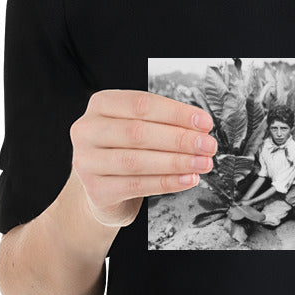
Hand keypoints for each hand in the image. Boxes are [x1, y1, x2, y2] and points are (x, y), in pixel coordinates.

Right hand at [69, 90, 217, 227]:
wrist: (103, 191)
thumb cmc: (126, 152)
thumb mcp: (139, 129)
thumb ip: (164, 124)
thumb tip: (201, 130)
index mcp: (100, 105)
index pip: (141, 104)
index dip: (176, 113)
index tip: (204, 123)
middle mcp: (87, 130)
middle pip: (138, 132)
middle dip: (180, 139)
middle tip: (208, 145)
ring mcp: (86, 161)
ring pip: (137, 161)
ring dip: (177, 162)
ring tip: (202, 163)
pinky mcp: (95, 190)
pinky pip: (137, 185)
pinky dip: (167, 182)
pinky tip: (188, 179)